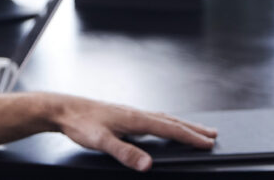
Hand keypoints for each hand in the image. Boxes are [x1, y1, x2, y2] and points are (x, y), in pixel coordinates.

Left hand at [53, 96, 215, 171]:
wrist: (62, 109)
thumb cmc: (80, 123)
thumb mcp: (101, 141)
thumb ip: (125, 153)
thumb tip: (148, 164)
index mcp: (134, 118)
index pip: (169, 128)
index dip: (190, 137)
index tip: (208, 142)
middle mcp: (135, 113)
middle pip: (170, 120)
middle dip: (192, 128)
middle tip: (211, 134)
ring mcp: (129, 113)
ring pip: (161, 118)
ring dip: (180, 124)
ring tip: (193, 129)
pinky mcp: (122, 115)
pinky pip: (151, 118)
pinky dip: (165, 122)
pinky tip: (160, 126)